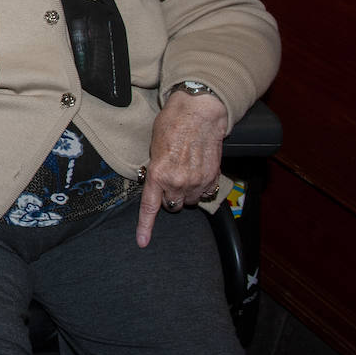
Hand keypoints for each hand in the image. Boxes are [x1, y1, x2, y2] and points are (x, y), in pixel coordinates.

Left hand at [135, 89, 229, 246]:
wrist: (199, 112)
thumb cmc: (172, 123)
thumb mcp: (154, 146)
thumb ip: (155, 168)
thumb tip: (155, 181)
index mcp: (158, 173)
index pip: (150, 207)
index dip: (145, 227)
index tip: (143, 242)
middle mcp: (178, 182)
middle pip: (172, 205)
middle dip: (169, 195)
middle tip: (170, 178)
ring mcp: (197, 182)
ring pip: (189, 201)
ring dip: (186, 192)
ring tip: (185, 171)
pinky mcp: (212, 178)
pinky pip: (204, 193)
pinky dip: (201, 187)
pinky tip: (198, 170)